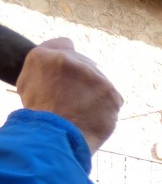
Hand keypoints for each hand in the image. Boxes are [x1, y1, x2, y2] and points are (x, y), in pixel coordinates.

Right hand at [17, 37, 122, 152]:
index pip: (65, 45)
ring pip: (99, 81)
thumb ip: (45, 63)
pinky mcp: (110, 91)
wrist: (56, 138)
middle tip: (72, 100)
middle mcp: (69, 61)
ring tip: (81, 111)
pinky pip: (113, 98)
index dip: (68, 62)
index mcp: (43, 56)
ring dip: (94, 94)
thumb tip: (68, 47)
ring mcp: (92, 75)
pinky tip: (94, 117)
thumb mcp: (27, 83)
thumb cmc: (40, 114)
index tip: (68, 75)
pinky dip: (107, 108)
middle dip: (82, 79)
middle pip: (85, 64)